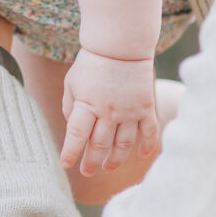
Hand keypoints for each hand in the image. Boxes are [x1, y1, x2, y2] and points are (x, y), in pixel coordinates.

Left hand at [59, 48, 160, 177]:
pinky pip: (149, 132)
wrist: (121, 44)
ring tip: (108, 167)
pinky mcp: (145, 107)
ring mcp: (129, 111)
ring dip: (115, 159)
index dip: (71, 152)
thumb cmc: (92, 63)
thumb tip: (74, 128)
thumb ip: (70, 106)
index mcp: (86, 105)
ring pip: (123, 144)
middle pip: (100, 145)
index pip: (77, 135)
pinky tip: (141, 156)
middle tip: (87, 172)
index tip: (67, 164)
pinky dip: (146, 146)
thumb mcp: (72, 83)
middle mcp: (108, 112)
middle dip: (92, 162)